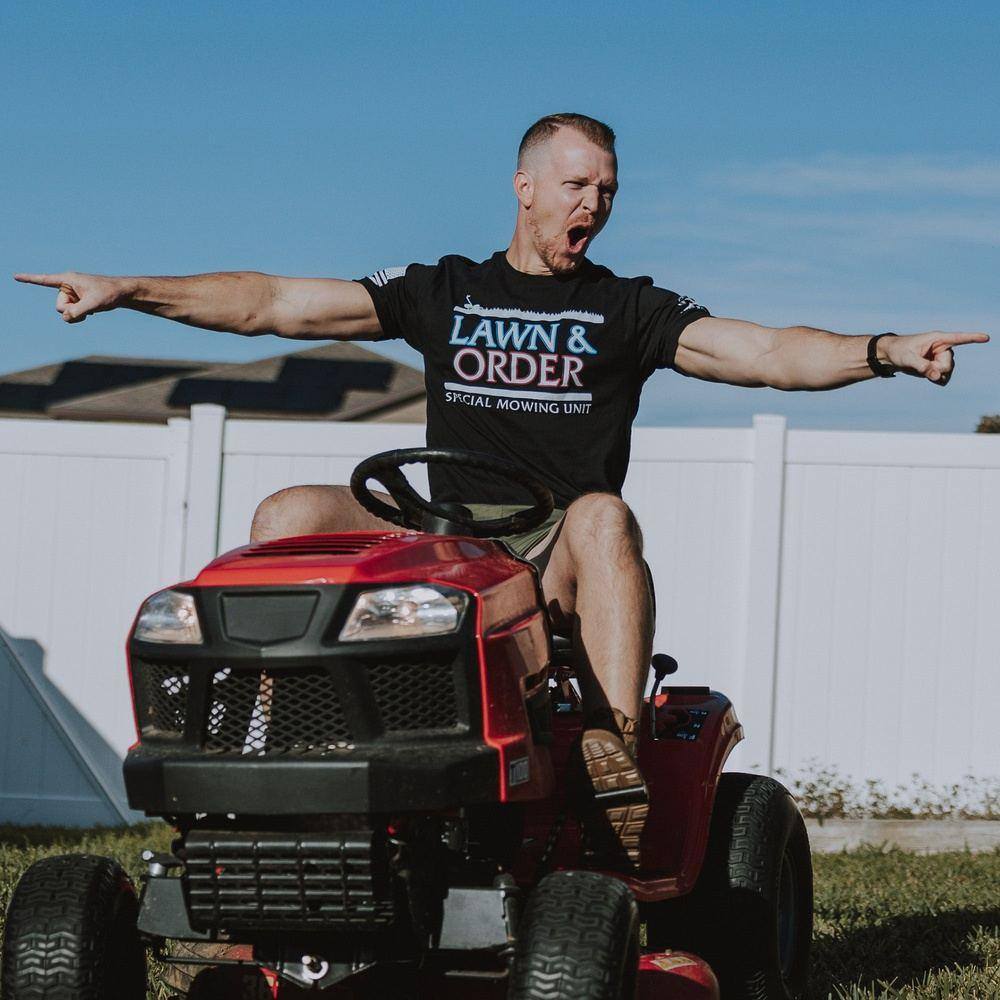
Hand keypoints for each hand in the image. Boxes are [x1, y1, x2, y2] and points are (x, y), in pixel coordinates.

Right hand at [13, 271, 128, 323]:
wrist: (122, 293)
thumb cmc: (109, 294)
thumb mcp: (93, 304)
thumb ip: (78, 312)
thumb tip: (65, 317)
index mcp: (68, 280)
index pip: (45, 280)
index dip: (29, 279)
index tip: (15, 276)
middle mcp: (67, 285)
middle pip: (59, 306)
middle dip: (70, 311)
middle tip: (86, 308)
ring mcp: (72, 294)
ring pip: (64, 312)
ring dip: (76, 315)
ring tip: (90, 310)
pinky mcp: (77, 300)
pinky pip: (71, 313)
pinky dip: (79, 316)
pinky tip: (91, 311)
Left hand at [883, 331, 989, 384]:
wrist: (891, 356)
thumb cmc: (899, 351)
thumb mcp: (908, 358)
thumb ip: (923, 367)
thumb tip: (938, 377)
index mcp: (938, 339)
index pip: (959, 338)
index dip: (973, 338)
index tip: (986, 337)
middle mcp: (943, 348)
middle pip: (949, 365)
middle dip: (937, 370)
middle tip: (921, 367)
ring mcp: (941, 358)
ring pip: (947, 373)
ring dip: (935, 376)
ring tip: (921, 370)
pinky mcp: (938, 367)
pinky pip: (943, 378)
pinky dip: (936, 380)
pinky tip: (926, 376)